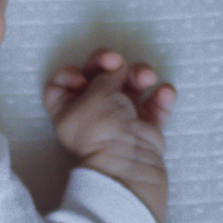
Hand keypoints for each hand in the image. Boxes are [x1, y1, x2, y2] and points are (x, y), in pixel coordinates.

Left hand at [43, 48, 173, 222]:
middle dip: (109, 64)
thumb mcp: (95, 92)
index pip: (59, 85)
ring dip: (139, 74)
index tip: (82, 76)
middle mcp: (92, 113)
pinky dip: (161, 95)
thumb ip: (105, 73)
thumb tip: (117, 69)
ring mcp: (120, 119)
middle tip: (117, 62)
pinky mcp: (144, 126)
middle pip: (98, 77)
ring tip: (146, 78)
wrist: (128, 160)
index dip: (68, 73)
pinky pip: (155, 103)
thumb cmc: (102, 128)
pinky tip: (163, 93)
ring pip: (129, 85)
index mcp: (68, 110)